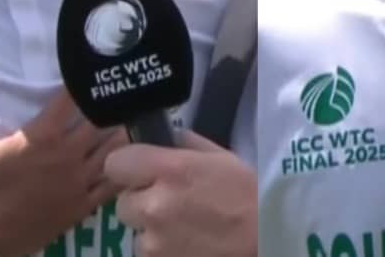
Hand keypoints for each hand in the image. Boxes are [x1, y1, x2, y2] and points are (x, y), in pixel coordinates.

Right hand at [0, 77, 127, 256]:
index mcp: (41, 138)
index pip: (72, 100)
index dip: (84, 84)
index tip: (91, 73)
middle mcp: (67, 155)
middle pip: (102, 121)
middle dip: (108, 106)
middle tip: (114, 95)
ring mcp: (79, 182)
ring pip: (115, 149)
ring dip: (120, 133)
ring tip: (124, 121)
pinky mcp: (83, 206)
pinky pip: (113, 183)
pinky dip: (122, 169)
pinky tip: (127, 160)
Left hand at [106, 131, 256, 256]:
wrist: (267, 237)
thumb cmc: (249, 194)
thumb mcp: (220, 157)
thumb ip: (184, 145)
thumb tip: (161, 139)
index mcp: (170, 170)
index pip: (116, 163)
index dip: (129, 166)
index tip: (142, 171)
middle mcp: (154, 205)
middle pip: (123, 202)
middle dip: (142, 201)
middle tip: (171, 202)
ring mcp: (153, 242)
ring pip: (136, 231)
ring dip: (152, 228)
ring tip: (185, 227)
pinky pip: (148, 252)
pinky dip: (163, 249)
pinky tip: (188, 243)